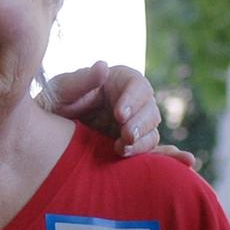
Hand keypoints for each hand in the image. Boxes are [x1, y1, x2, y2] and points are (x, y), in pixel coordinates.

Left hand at [46, 62, 194, 164]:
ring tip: (121, 150)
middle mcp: (130, 104)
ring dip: (142, 142)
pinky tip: (187, 163)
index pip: (137, 84)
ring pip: (152, 132)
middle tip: (123, 135)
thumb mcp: (59, 91)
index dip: (133, 98)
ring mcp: (133, 127)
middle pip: (149, 110)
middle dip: (139, 123)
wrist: (42, 137)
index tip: (119, 113)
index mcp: (117, 82)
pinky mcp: (132, 148)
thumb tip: (103, 66)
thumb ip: (80, 80)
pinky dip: (170, 158)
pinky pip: (156, 152)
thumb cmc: (52, 105)